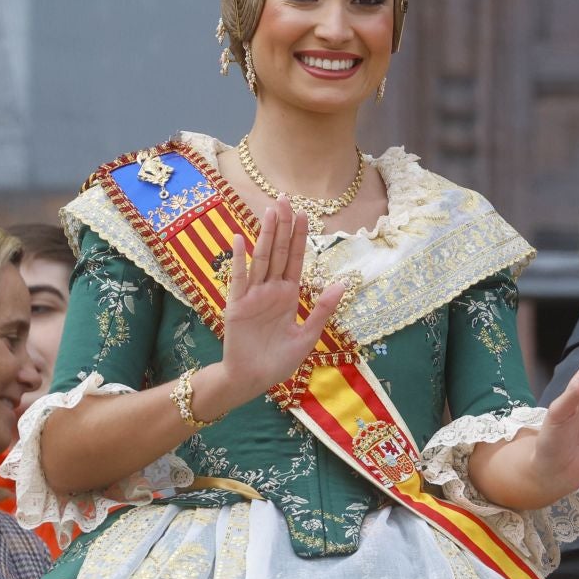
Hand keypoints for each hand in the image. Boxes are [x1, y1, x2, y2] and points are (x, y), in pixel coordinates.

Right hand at [218, 206, 344, 400]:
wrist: (253, 380)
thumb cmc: (278, 361)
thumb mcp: (308, 336)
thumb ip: (322, 309)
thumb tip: (342, 282)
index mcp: (288, 295)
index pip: (295, 259)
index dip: (299, 237)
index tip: (304, 213)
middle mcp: (271, 290)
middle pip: (278, 252)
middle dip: (282, 226)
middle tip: (285, 199)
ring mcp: (253, 295)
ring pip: (261, 259)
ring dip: (264, 235)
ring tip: (269, 210)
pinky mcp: (236, 306)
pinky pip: (238, 279)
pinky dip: (239, 260)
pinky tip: (239, 239)